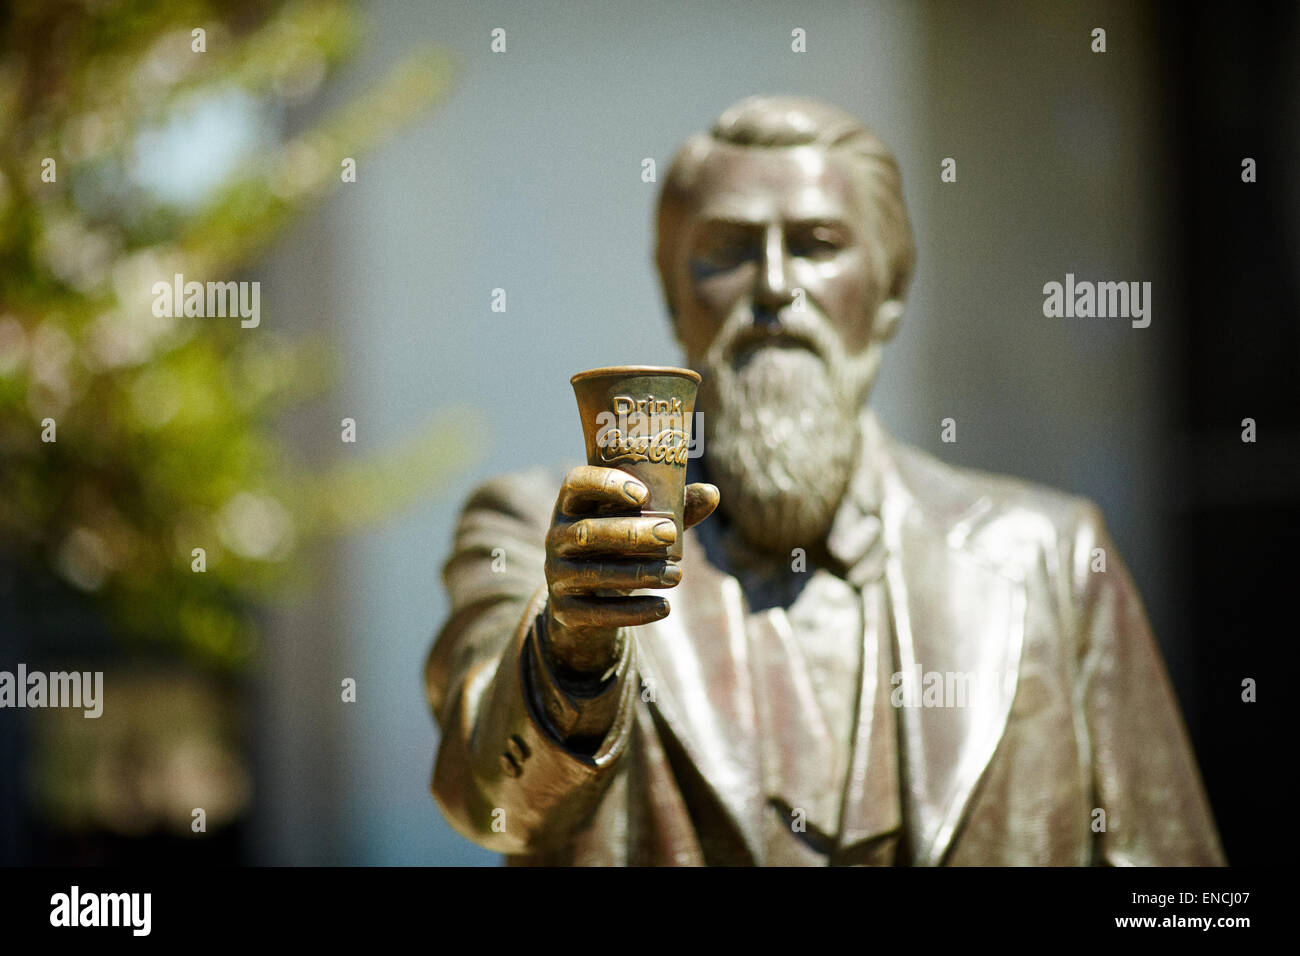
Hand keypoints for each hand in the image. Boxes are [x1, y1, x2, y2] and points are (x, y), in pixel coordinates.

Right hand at [543, 465, 718, 676]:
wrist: (589, 600)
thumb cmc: (620, 547)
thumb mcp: (641, 524)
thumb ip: (673, 508)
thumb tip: (712, 492)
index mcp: (572, 505)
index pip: (576, 482)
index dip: (606, 485)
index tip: (643, 494)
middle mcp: (555, 537)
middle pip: (587, 532)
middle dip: (631, 533)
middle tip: (669, 534)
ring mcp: (556, 574)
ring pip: (595, 573)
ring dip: (639, 573)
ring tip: (676, 576)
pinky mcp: (564, 610)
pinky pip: (598, 612)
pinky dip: (634, 611)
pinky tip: (664, 608)